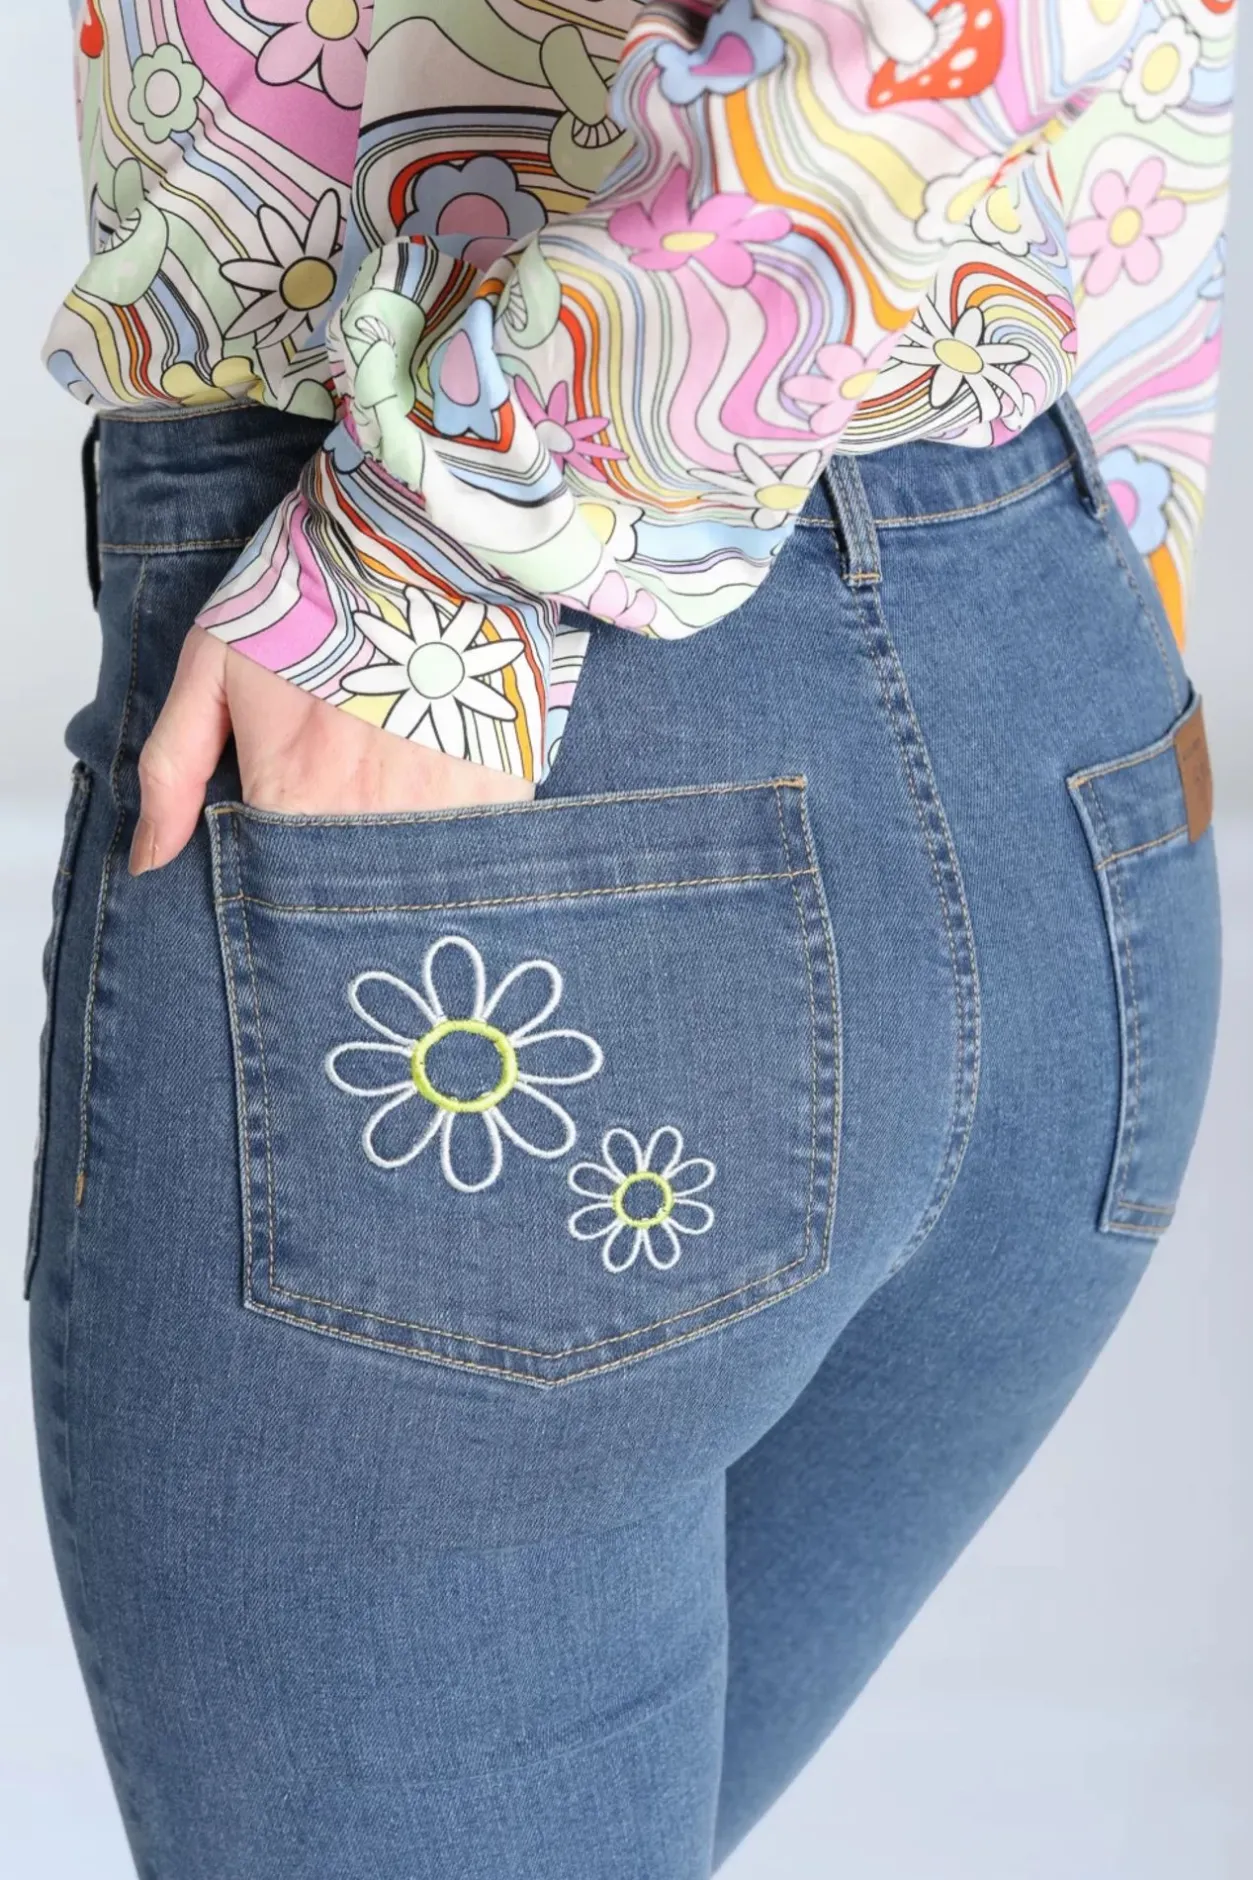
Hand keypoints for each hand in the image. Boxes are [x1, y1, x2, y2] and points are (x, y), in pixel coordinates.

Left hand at [129, 628, 533, 875]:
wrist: (418, 537)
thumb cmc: (311, 592)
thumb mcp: (214, 664)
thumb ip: (172, 768)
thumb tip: (147, 861)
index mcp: (292, 792)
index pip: (273, 890)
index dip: (276, 888)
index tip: (287, 866)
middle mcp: (367, 815)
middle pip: (348, 897)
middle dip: (342, 890)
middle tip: (342, 837)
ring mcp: (443, 809)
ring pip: (414, 887)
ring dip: (401, 875)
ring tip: (392, 827)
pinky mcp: (504, 791)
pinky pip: (479, 855)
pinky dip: (461, 853)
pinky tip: (447, 817)